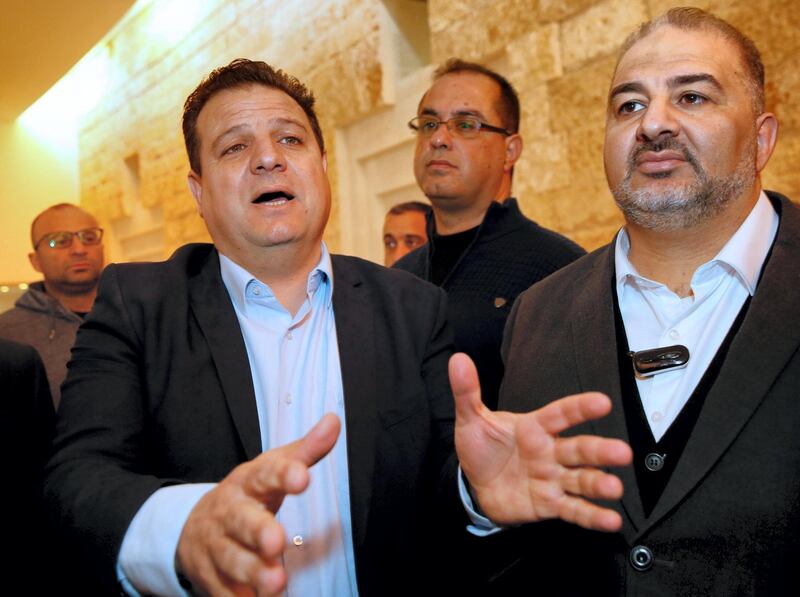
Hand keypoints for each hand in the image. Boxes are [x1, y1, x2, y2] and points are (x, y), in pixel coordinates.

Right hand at [176, 413, 340, 595]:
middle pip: (241, 521)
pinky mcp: (209, 578)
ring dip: (253, 573)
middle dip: (258, 532)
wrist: (194, 527)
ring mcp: (215, 546)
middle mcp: (229, 512)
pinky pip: (222, 591)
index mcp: (248, 481)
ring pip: (232, 560)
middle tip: (276, 541)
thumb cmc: (248, 495)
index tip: (303, 477)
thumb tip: (334, 421)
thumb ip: (305, 450)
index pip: (266, 474)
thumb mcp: (272, 468)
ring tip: (276, 584)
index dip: (284, 475)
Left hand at [450, 353, 631, 531]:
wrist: (474, 486)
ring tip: (614, 488)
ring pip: (581, 480)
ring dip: (599, 484)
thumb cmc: (482, 449)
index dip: (580, 408)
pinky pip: (574, 510)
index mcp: (534, 428)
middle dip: (600, 451)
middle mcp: (550, 452)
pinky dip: (592, 517)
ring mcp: (552, 479)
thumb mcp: (471, 420)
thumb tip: (458, 360)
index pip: (560, 414)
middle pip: (579, 449)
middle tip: (622, 452)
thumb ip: (467, 391)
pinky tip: (611, 521)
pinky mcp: (550, 504)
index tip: (602, 402)